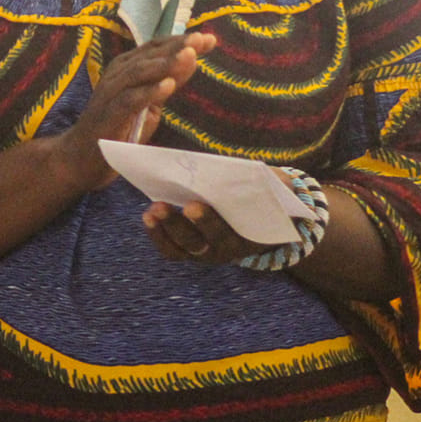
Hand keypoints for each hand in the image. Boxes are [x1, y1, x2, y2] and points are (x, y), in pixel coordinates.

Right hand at [57, 31, 216, 188]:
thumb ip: (167, 82)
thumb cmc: (118, 129)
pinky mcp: (108, 115)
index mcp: (127, 67)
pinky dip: (149, 92)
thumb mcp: (149, 103)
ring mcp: (110, 93)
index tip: (209, 39)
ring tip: (189, 56)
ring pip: (139, 72)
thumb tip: (192, 60)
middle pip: (149, 55)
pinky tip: (168, 86)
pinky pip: (129, 100)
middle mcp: (117, 74)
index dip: (180, 41)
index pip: (155, 48)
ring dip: (165, 64)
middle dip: (176, 47)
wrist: (81, 157)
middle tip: (200, 40)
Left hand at [141, 167, 294, 265]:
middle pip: (202, 242)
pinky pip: (172, 250)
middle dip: (185, 224)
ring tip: (153, 209)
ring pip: (184, 247)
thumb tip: (247, 169)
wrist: (258, 220)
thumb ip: (268, 179)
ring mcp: (207, 253)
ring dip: (167, 228)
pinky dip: (158, 234)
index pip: (233, 231)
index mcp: (251, 236)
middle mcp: (228, 250)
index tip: (194, 204)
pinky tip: (148, 215)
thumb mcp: (272, 185)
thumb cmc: (262, 195)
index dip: (211, 220)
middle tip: (169, 205)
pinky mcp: (190, 251)